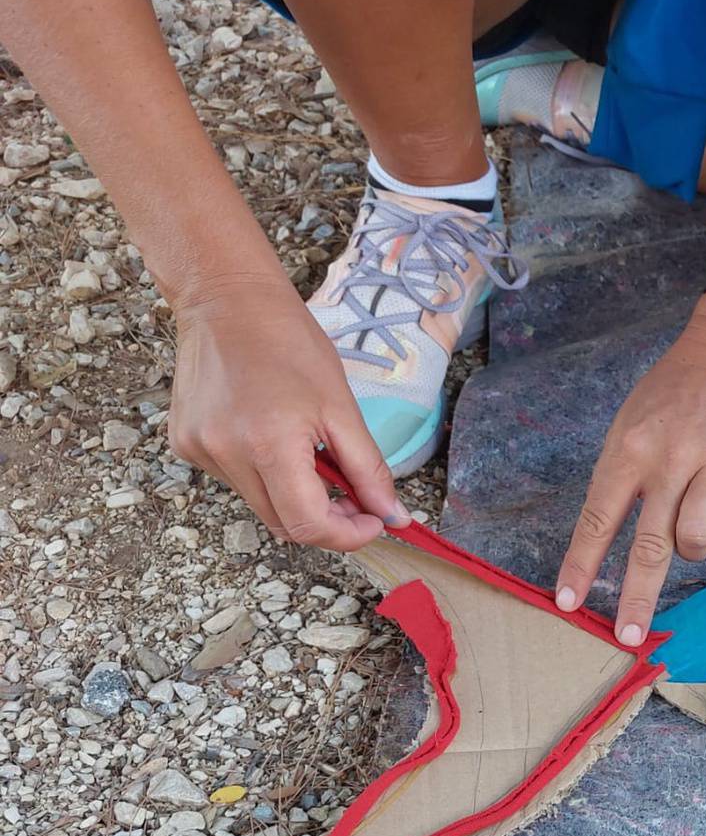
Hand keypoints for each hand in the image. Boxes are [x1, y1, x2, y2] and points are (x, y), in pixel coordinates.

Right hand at [168, 272, 407, 548]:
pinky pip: (235, 481)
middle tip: (354, 497)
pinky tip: (270, 438)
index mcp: (268, 445)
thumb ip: (368, 470)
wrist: (225, 300)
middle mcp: (225, 454)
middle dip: (327, 521)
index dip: (347, 535)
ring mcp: (199, 451)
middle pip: (284, 524)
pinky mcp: (184, 444)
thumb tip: (393, 516)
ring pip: (261, 505)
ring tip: (313, 457)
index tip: (373, 521)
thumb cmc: (289, 343)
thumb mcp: (342, 408)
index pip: (308, 525)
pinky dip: (264, 476)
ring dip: (295, 497)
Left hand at [556, 296, 705, 643]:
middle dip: (637, 598)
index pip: (598, 518)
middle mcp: (670, 457)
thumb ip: (625, 477)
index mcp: (630, 448)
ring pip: (698, 541)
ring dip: (696, 542)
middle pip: (649, 546)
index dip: (582, 566)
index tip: (568, 604)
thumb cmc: (677, 393)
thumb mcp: (634, 423)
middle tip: (631, 637)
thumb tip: (615, 544)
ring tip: (701, 507)